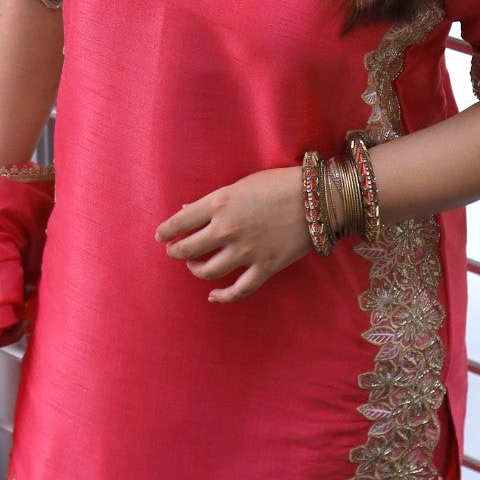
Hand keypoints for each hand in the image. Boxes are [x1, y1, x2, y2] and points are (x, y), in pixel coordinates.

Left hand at [155, 167, 312, 303]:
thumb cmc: (279, 183)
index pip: (180, 223)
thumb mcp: (241, 184)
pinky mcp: (265, 267)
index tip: (161, 236)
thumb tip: (187, 211)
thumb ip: (215, 200)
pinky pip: (238, 290)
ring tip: (195, 264)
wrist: (319, 198)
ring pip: (207, 271)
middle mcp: (227, 229)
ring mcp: (245, 251)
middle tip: (176, 251)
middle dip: (177, 252)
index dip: (166, 231)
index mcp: (219, 203)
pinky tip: (214, 295)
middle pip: (188, 250)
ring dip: (196, 270)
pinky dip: (223, 296)